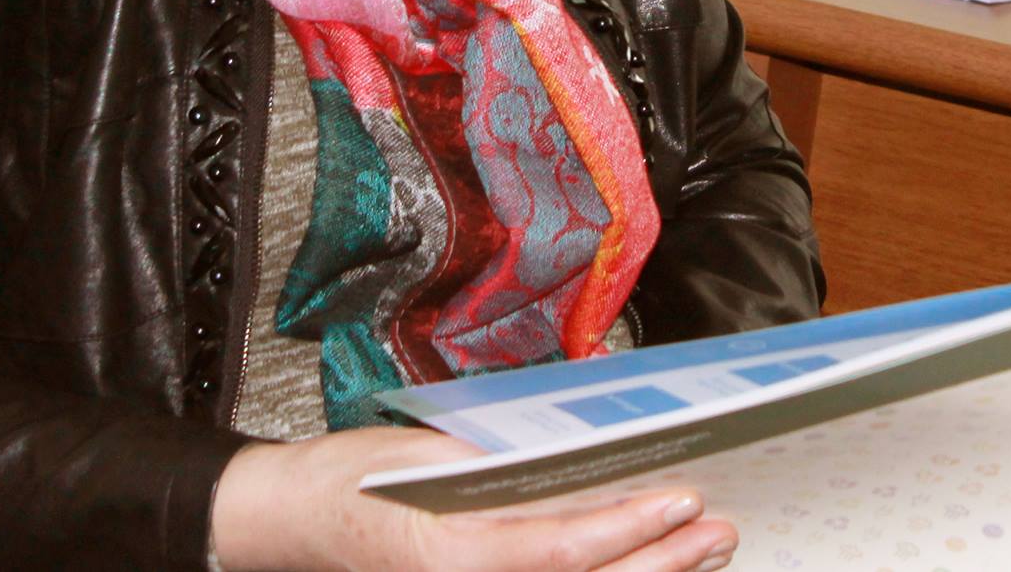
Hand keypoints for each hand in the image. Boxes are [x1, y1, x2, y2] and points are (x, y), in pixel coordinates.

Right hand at [210, 426, 737, 571]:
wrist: (289, 521)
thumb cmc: (346, 480)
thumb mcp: (419, 454)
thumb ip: (493, 462)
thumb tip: (572, 450)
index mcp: (453, 556)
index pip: (559, 551)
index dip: (626, 531)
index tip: (680, 502)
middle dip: (662, 563)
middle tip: (720, 528)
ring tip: (706, 548)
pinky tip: (647, 563)